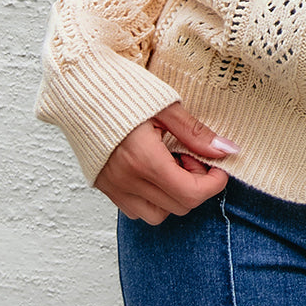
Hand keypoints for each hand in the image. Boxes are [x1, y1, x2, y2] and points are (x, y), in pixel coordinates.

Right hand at [94, 102, 239, 224]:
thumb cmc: (122, 91)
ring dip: (173, 196)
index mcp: (145, 159)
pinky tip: (152, 171)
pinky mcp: (104, 188)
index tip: (218, 167)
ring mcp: (114, 187)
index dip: (213, 184)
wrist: (79, 90)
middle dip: (196, 185)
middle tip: (191, 156)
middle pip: (179, 206)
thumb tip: (226, 150)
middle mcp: (128, 180)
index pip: (190, 194)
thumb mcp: (166, 107)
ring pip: (158, 215)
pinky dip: (152, 198)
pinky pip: (135, 210)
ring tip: (171, 164)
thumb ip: (195, 133)